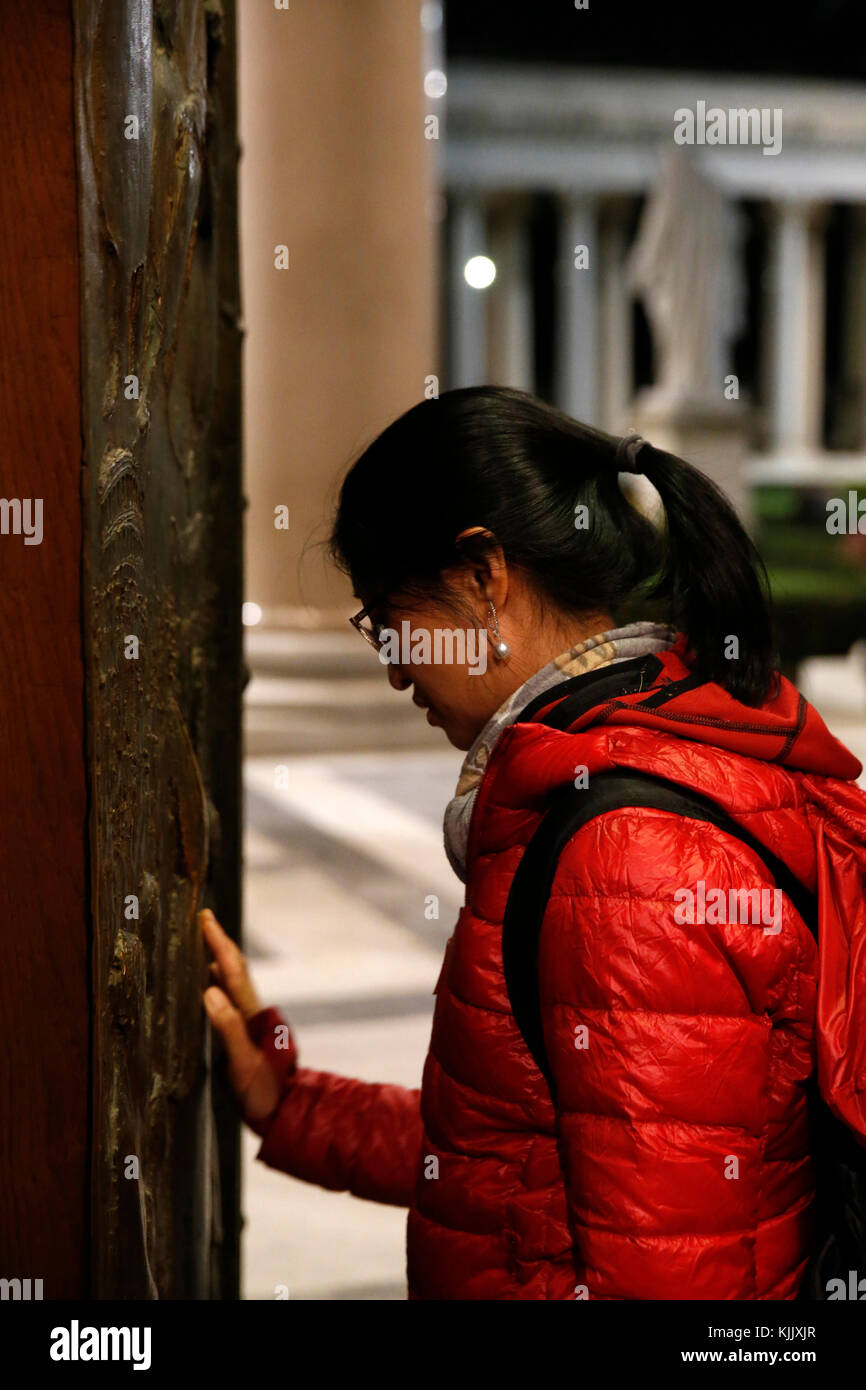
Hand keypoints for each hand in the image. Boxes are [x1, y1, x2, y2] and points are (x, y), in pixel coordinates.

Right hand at [199, 909, 280, 1124]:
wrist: (285, 1113)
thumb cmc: (264, 1093)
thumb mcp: (243, 1065)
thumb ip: (228, 1029)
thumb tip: (209, 991)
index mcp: (251, 1014)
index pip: (233, 970)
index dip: (218, 943)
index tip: (206, 918)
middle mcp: (252, 1012)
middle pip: (235, 968)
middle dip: (219, 943)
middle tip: (204, 919)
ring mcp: (250, 1021)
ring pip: (233, 980)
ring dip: (219, 958)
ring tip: (202, 941)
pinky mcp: (246, 1033)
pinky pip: (231, 997)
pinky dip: (219, 981)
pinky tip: (210, 981)